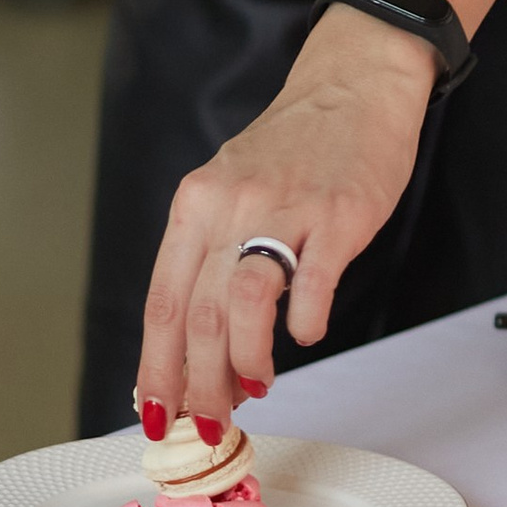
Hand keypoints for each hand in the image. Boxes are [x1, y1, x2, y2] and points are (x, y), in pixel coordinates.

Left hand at [134, 11, 438, 440]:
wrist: (352, 84)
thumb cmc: (292, 148)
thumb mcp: (229, 191)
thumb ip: (210, 259)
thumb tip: (198, 346)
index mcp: (195, 205)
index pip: (162, 302)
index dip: (155, 366)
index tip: (155, 412)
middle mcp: (229, 206)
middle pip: (197, 314)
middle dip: (197, 383)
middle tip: (208, 421)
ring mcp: (284, 209)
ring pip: (244, 302)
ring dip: (246, 360)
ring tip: (257, 386)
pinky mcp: (338, 215)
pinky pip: (314, 282)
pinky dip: (306, 321)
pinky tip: (305, 333)